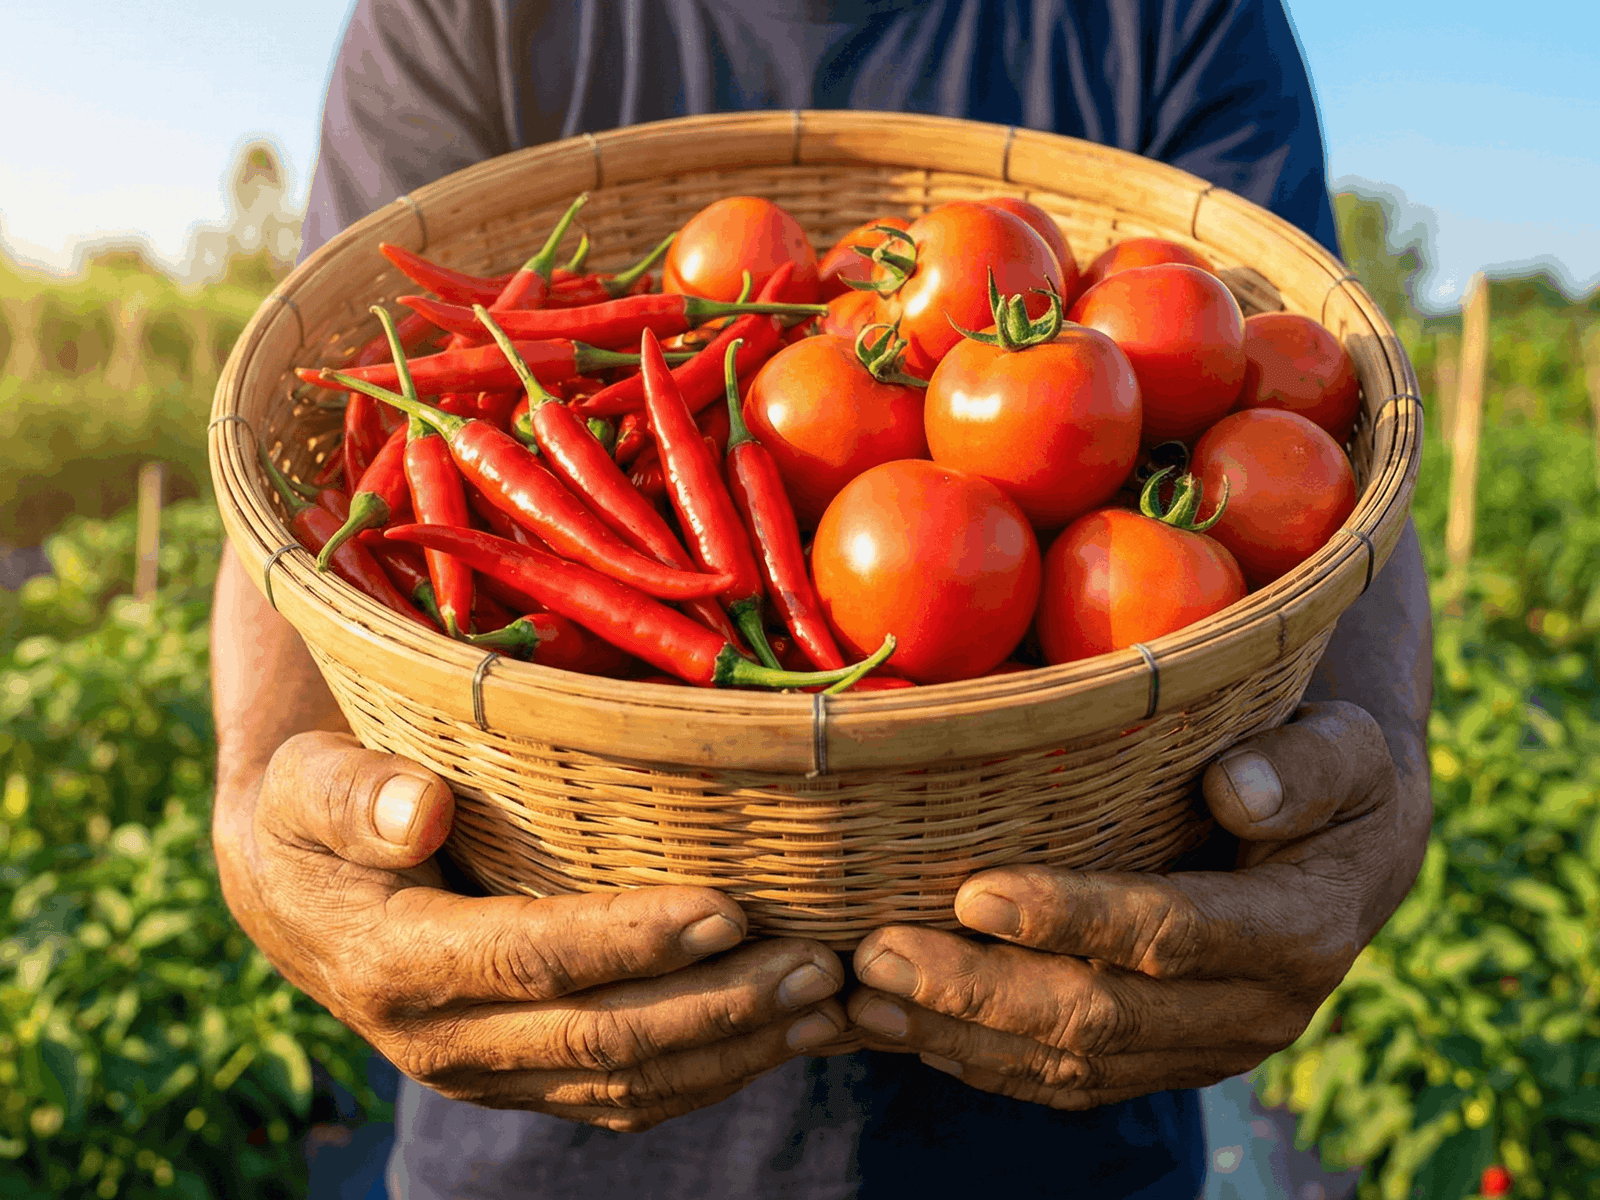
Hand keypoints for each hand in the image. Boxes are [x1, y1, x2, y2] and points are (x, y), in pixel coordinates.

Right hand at [213, 730, 847, 1131]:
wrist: (294, 893)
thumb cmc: (316, 811)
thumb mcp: (309, 781)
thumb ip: (354, 792)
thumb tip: (420, 809)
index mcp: (398, 962)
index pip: (532, 958)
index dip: (630, 942)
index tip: (727, 911)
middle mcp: (445, 1041)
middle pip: (600, 1038)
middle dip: (719, 1007)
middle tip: (818, 964)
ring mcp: (490, 1072)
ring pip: (627, 1085)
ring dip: (736, 1050)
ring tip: (831, 1005)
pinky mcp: (524, 1078)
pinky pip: (625, 1097)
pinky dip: (713, 1070)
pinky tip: (786, 1035)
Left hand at [842, 701, 1408, 1108]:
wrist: (1351, 847)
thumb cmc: (1332, 774)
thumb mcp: (1345, 749)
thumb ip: (1304, 767)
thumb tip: (1236, 789)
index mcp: (1298, 932)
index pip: (1170, 933)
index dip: (1070, 919)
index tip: (972, 891)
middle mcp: (1253, 1011)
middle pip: (1101, 1018)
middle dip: (978, 992)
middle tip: (876, 956)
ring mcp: (1205, 1049)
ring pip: (1071, 1065)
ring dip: (959, 1037)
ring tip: (861, 1001)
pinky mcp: (1166, 1061)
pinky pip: (1069, 1082)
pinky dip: (982, 1062)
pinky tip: (907, 1032)